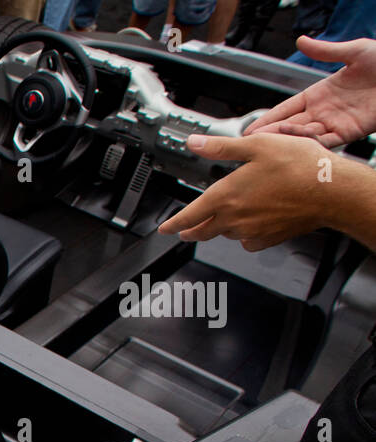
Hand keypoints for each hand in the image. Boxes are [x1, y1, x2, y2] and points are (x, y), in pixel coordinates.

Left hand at [157, 133, 346, 249]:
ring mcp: (251, 231)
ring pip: (226, 234)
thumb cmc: (300, 167)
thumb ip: (221, 147)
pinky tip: (252, 222)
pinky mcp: (268, 239)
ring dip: (220, 228)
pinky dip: (245, 234)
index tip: (165, 228)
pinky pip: (248, 241)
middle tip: (185, 231)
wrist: (332, 191)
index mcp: (225, 197)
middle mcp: (234, 219)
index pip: (188, 216)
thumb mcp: (257, 145)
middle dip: (191, 231)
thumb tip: (195, 143)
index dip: (173, 223)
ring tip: (225, 217)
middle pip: (203, 231)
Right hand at [243, 37, 375, 146]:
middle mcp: (323, 111)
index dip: (268, 119)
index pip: (286, 109)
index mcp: (320, 93)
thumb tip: (302, 40)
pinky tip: (295, 143)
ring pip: (303, 137)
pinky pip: (325, 141)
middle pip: (289, 127)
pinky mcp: (350, 132)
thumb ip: (326, 51)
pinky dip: (310, 144)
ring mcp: (335, 123)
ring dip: (287, 141)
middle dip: (270, 136)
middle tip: (250, 144)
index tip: (249, 130)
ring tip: (269, 144)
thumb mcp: (355, 51)